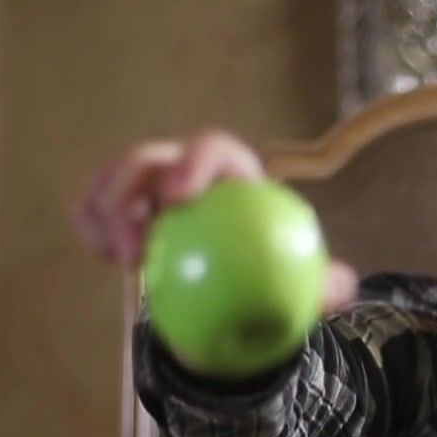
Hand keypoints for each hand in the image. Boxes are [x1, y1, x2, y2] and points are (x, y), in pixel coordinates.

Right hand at [73, 129, 356, 309]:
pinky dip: (92, 225)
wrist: (231, 279)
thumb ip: (325, 281)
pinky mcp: (121, 209)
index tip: (178, 196)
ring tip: (118, 255)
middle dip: (131, 187)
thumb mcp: (303, 278)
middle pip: (149, 158)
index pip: (212, 150)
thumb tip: (343, 286)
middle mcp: (184, 168)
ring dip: (105, 209)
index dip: (192, 162)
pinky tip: (103, 255)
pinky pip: (96, 208)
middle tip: (134, 244)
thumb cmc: (269, 269)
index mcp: (231, 172)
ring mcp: (147, 187)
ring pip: (114, 179)